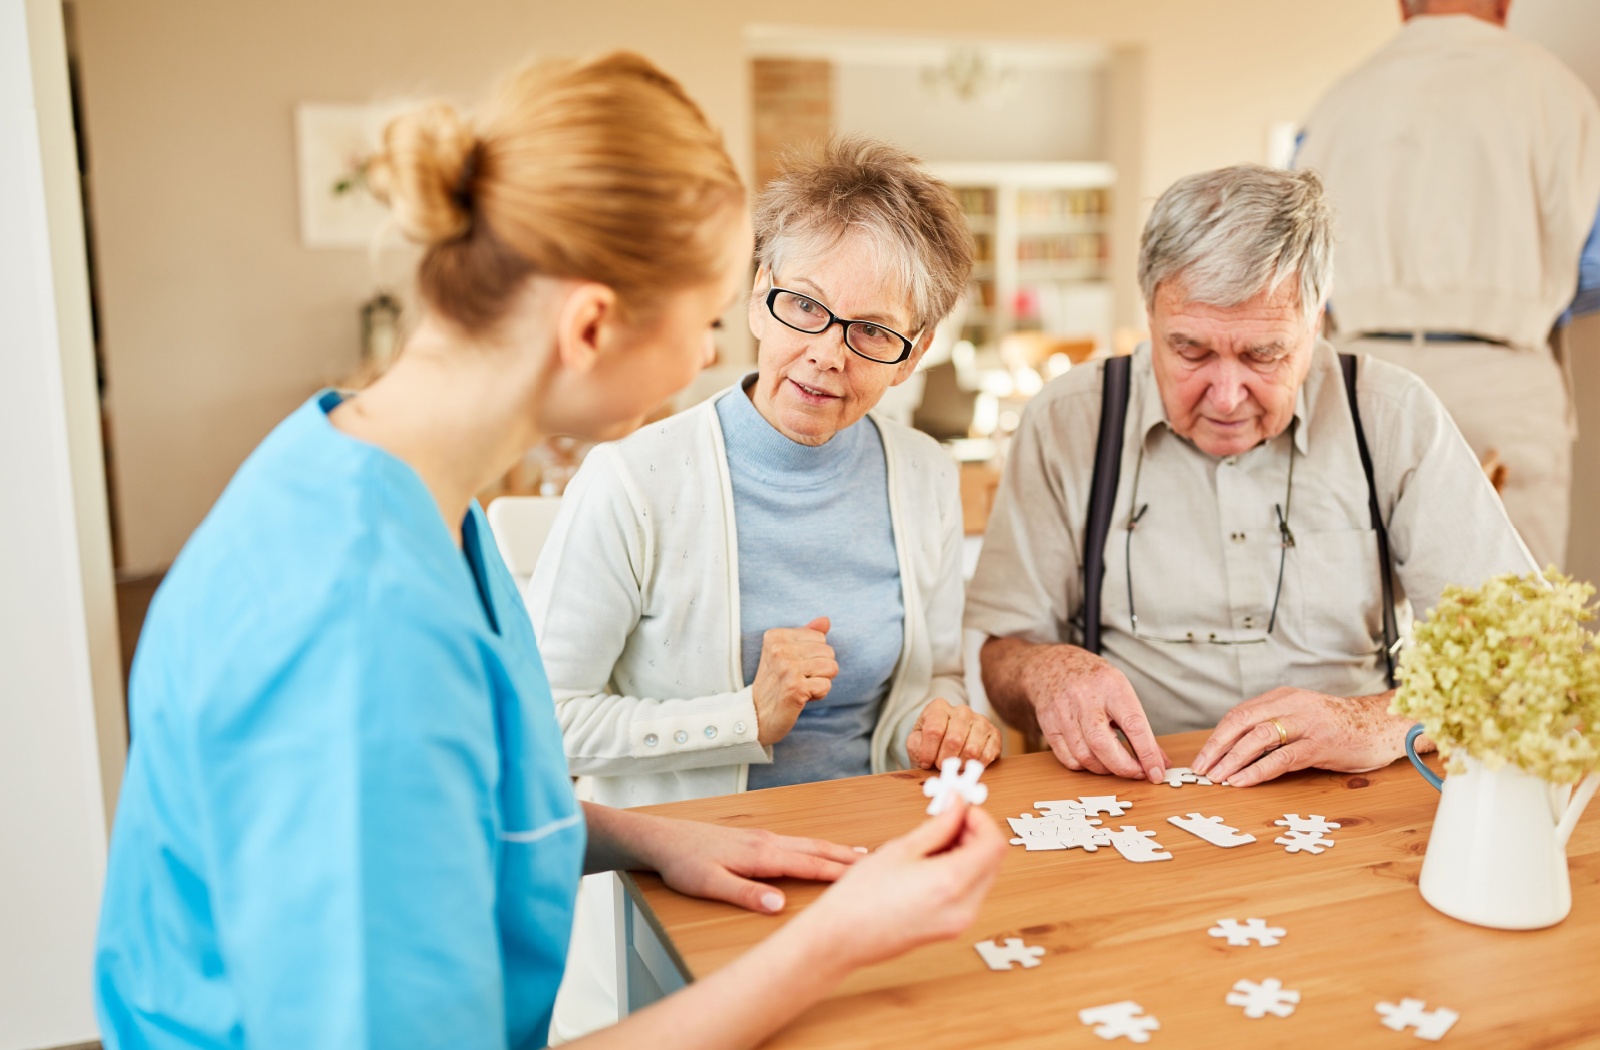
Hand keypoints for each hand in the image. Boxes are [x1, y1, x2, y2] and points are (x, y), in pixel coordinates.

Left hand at [637, 815, 862, 914]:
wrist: (661, 839)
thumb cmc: (683, 863)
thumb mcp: (709, 884)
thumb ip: (745, 894)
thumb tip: (778, 906)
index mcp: (762, 855)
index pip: (809, 864)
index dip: (838, 871)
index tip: (866, 875)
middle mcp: (767, 842)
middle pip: (816, 848)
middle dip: (847, 856)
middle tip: (880, 861)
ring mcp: (762, 837)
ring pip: (808, 843)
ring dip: (835, 849)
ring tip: (860, 854)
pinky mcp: (755, 839)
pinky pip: (796, 841)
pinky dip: (817, 846)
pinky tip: (818, 850)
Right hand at [752, 617, 836, 745]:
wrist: (756, 715)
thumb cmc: (776, 683)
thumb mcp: (786, 654)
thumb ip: (806, 635)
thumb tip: (825, 620)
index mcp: (775, 636)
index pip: (820, 637)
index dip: (814, 655)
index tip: (795, 667)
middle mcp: (779, 649)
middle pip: (828, 651)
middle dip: (820, 669)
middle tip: (798, 679)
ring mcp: (786, 668)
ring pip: (831, 667)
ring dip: (821, 681)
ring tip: (801, 687)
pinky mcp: (795, 687)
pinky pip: (826, 685)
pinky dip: (819, 694)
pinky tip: (802, 697)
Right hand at [798, 800, 1006, 969]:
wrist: (843, 937)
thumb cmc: (862, 896)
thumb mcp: (901, 849)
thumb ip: (938, 825)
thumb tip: (957, 806)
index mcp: (952, 882)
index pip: (993, 844)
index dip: (982, 820)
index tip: (963, 808)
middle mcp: (964, 906)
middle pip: (992, 861)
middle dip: (976, 835)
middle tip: (949, 819)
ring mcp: (960, 922)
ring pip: (983, 876)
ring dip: (969, 853)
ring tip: (935, 841)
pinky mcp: (951, 929)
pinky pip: (970, 893)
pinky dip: (961, 872)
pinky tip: (933, 863)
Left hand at [906, 698, 1002, 769]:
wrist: (949, 748)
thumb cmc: (931, 746)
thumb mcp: (916, 744)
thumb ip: (915, 746)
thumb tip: (924, 753)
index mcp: (939, 708)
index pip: (934, 730)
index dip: (929, 751)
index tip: (926, 762)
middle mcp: (962, 710)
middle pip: (953, 740)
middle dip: (945, 759)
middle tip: (940, 766)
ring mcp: (980, 721)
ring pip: (971, 749)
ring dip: (960, 764)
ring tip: (954, 765)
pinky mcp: (995, 734)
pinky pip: (987, 755)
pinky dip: (976, 765)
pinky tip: (968, 764)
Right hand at [1021, 644, 1169, 781]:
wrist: (1052, 665)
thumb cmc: (1092, 679)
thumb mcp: (1121, 691)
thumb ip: (1140, 727)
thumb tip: (1159, 760)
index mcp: (1111, 686)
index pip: (1133, 725)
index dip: (1147, 753)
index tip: (1156, 771)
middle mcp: (1085, 698)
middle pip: (1103, 744)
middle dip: (1124, 767)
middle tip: (1137, 773)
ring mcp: (1063, 712)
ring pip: (1084, 756)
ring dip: (1105, 769)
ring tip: (1116, 765)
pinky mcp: (1049, 725)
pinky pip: (1067, 758)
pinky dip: (1084, 766)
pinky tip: (1093, 759)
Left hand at [1190, 686, 1415, 786]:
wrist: (1383, 724)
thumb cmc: (1340, 726)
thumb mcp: (1302, 718)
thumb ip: (1275, 726)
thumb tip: (1238, 750)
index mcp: (1283, 697)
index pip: (1239, 714)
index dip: (1217, 737)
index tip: (1202, 757)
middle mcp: (1291, 705)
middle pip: (1241, 723)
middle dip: (1216, 748)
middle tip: (1201, 769)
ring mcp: (1306, 723)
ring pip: (1258, 738)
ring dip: (1232, 760)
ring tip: (1217, 778)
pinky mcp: (1321, 744)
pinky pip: (1282, 758)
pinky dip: (1257, 771)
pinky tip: (1242, 781)